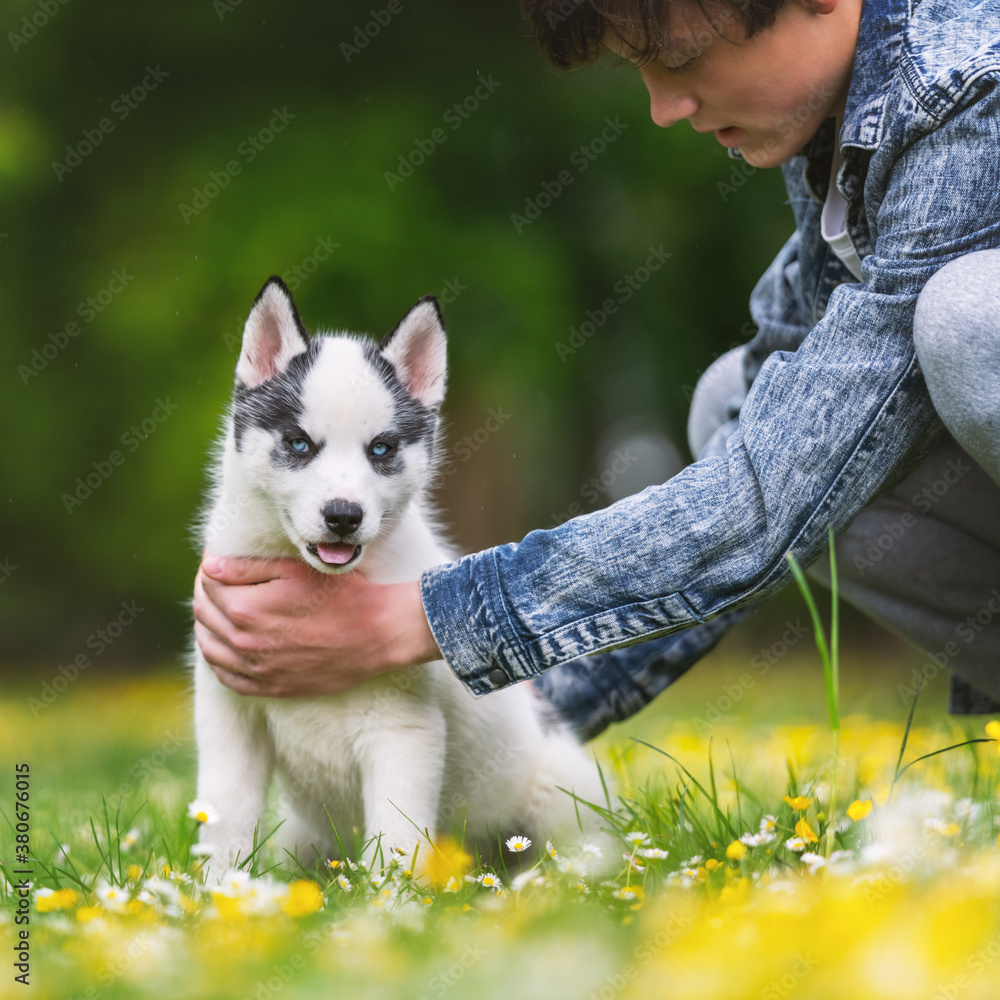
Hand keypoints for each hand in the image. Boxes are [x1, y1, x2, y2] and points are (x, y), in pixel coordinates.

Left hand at [193, 553, 440, 697]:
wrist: (379, 634)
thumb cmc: (344, 594)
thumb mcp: (297, 571)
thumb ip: (248, 567)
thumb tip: (209, 567)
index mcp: (247, 609)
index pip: (208, 584)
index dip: (210, 567)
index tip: (218, 559)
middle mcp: (245, 642)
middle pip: (204, 615)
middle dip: (205, 593)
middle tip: (216, 581)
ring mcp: (258, 669)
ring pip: (210, 648)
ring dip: (207, 626)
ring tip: (215, 611)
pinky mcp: (273, 687)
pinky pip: (229, 678)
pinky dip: (218, 660)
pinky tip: (224, 648)